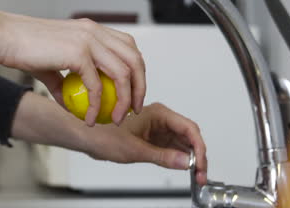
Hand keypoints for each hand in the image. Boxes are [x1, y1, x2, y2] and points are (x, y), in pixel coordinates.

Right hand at [0, 3, 145, 125]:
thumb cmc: (23, 47)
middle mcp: (95, 32)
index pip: (128, 48)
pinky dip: (96, 106)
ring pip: (122, 73)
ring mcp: (88, 40)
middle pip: (134, 59)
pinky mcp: (77, 52)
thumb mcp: (51, 66)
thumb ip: (66, 82)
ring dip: (124, 100)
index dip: (136, 71)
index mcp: (93, 30)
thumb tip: (73, 104)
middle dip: (139, 87)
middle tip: (133, 109)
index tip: (131, 92)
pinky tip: (90, 118)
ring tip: (117, 118)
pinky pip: (96, 86)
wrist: (4, 37)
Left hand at [85, 102, 207, 184]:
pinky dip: (180, 159)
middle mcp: (161, 119)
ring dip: (191, 159)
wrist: (88, 137)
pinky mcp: (154, 139)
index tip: (200, 163)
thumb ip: (162, 157)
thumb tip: (185, 162)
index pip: (188, 128)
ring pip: (183, 143)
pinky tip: (184, 169)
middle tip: (201, 174)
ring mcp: (158, 129)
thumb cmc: (104, 135)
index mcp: (158, 113)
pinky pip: (173, 148)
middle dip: (198, 155)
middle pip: (189, 136)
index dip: (198, 147)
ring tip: (196, 175)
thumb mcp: (135, 150)